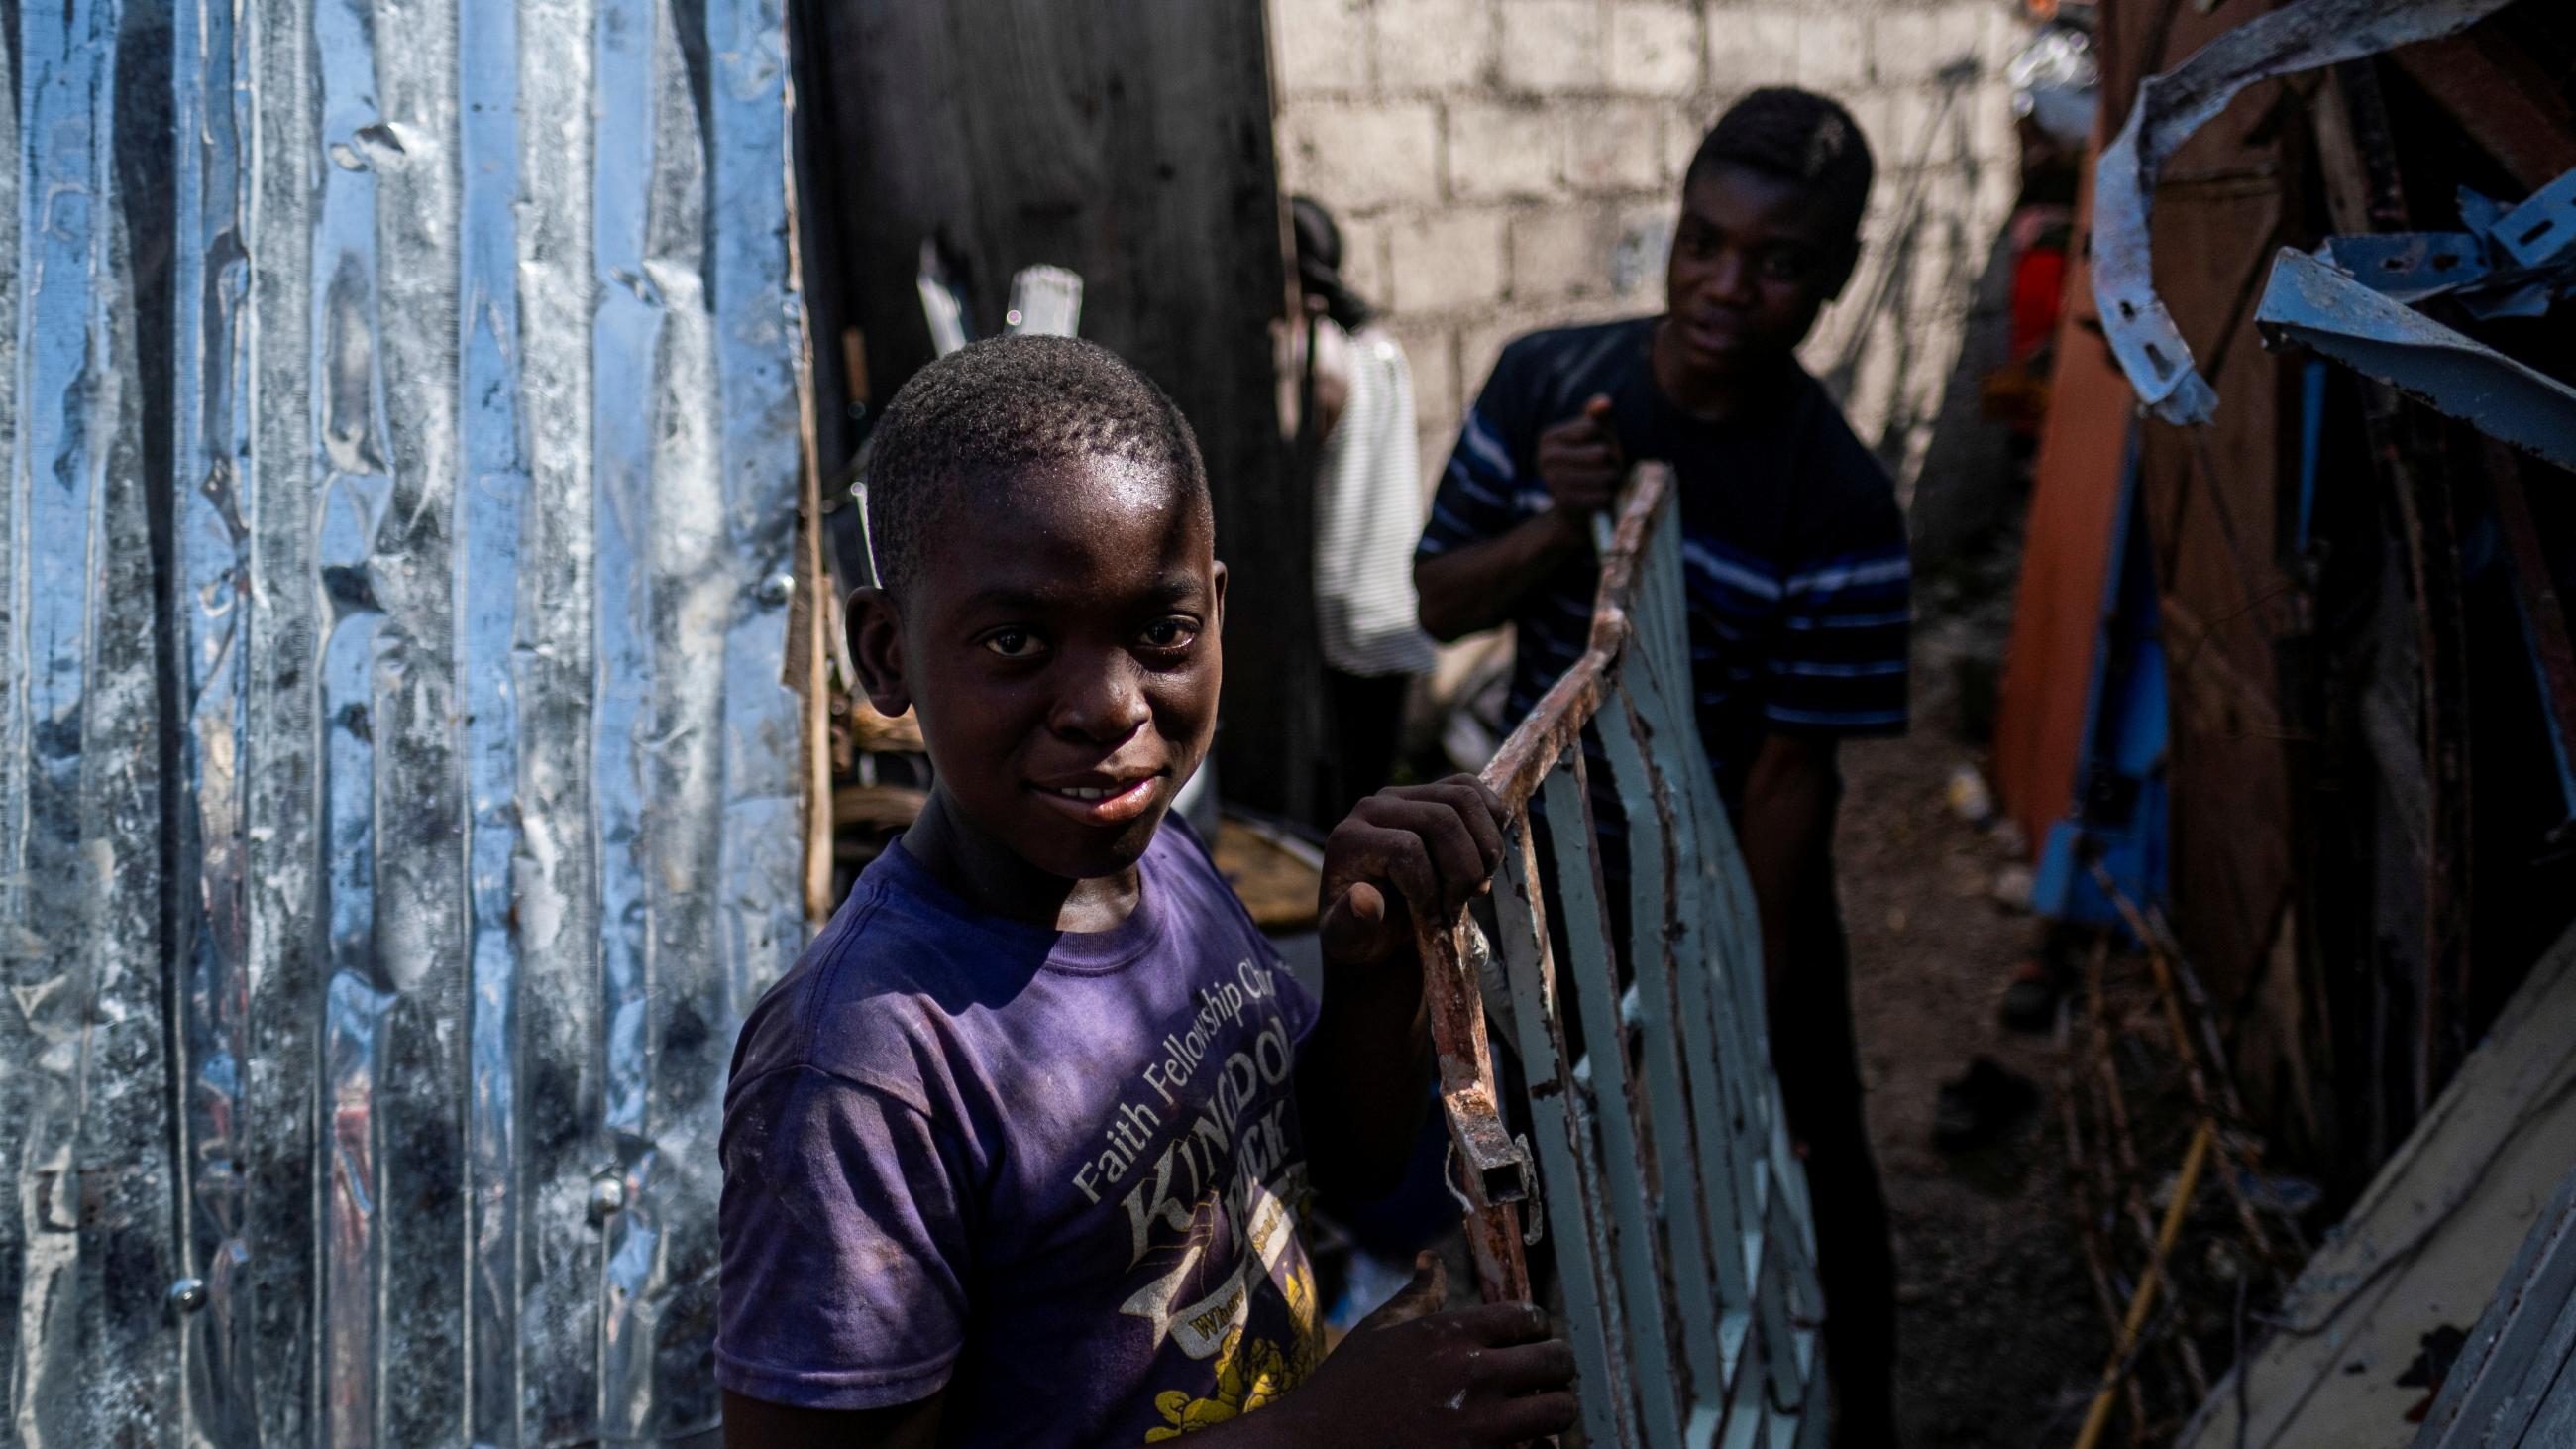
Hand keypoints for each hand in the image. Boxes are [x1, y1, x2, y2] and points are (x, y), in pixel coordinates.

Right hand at [1274, 1255, 1577, 1446]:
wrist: (1317, 1445)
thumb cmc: (1346, 1387)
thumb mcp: (1379, 1330)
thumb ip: (1417, 1294)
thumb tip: (1431, 1259)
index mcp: (1448, 1335)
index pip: (1527, 1317)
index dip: (1536, 1325)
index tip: (1531, 1336)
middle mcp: (1470, 1375)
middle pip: (1555, 1361)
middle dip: (1556, 1366)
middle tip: (1546, 1374)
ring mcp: (1477, 1427)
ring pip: (1559, 1411)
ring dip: (1555, 1409)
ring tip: (1540, 1411)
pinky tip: (1520, 1444)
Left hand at [1318, 777, 1509, 967]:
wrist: (1376, 920)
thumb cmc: (1364, 932)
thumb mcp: (1350, 940)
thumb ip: (1351, 925)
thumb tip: (1365, 899)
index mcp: (1350, 840)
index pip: (1407, 848)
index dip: (1429, 889)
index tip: (1431, 919)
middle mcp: (1373, 807)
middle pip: (1443, 820)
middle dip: (1463, 871)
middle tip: (1459, 906)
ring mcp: (1404, 794)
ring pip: (1465, 799)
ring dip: (1484, 849)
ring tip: (1476, 885)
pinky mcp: (1431, 792)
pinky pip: (1473, 788)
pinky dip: (1492, 823)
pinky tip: (1484, 861)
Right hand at [1533, 394, 1622, 515]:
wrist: (1575, 507)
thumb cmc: (1590, 463)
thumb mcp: (1594, 435)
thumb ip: (1599, 416)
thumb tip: (1604, 403)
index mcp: (1548, 437)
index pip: (1592, 428)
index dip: (1604, 437)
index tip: (1594, 448)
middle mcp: (1544, 458)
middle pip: (1601, 452)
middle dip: (1612, 460)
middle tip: (1605, 468)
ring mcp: (1552, 481)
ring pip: (1606, 475)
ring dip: (1612, 480)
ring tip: (1604, 482)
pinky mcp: (1565, 504)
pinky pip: (1603, 495)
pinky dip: (1608, 496)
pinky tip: (1600, 497)